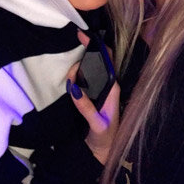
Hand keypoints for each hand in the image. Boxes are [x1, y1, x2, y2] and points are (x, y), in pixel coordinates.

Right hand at [66, 30, 119, 164]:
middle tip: (71, 78)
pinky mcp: (90, 93)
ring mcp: (98, 88)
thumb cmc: (105, 136)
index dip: (96, 45)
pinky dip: (75, 78)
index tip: (82, 35)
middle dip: (79, 63)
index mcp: (113, 87)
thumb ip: (86, 108)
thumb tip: (75, 89)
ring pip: (85, 69)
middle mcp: (107, 84)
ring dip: (76, 72)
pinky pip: (81, 78)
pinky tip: (72, 87)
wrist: (102, 148)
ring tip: (71, 87)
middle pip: (93, 61)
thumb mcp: (96, 124)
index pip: (107, 59)